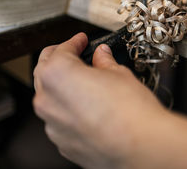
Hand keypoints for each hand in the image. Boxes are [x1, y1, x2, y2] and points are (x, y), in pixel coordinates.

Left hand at [33, 33, 167, 168]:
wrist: (141, 146)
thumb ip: (103, 62)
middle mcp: (47, 100)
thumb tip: (101, 56)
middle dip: (59, 59)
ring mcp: (52, 125)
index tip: (81, 40)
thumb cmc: (130, 111)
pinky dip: (68, 110)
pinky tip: (88, 107)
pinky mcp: (62, 143)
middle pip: (45, 72)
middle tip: (76, 54)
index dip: (74, 42)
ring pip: (50, 98)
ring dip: (62, 87)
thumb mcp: (118, 74)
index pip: (60, 50)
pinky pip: (60, 120)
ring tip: (84, 82)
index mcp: (57, 74)